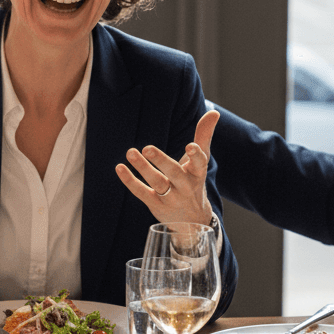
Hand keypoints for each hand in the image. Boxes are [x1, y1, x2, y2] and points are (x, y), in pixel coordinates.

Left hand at [115, 109, 218, 225]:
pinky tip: (120, 167)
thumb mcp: (200, 161)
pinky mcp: (156, 205)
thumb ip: (204, 135)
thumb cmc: (193, 180)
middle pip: (174, 173)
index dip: (195, 155)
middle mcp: (185, 186)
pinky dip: (130, 181)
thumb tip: (214, 112)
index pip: (200, 163)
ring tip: (131, 152)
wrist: (192, 220)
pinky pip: (141, 193)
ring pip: (157, 183)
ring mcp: (170, 197)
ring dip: (143, 168)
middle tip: (147, 148)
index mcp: (197, 173)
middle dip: (162, 161)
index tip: (190, 146)